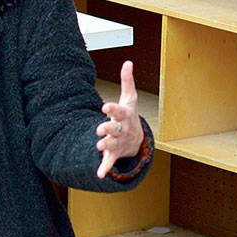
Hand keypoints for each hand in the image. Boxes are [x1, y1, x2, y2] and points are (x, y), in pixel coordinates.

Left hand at [95, 60, 142, 177]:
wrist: (137, 139)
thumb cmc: (129, 115)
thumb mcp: (129, 98)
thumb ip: (127, 81)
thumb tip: (128, 62)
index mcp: (124, 116)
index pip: (118, 111)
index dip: (112, 109)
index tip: (104, 106)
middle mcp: (122, 130)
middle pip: (115, 129)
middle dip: (108, 129)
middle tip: (100, 129)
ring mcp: (119, 143)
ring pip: (112, 145)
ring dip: (106, 146)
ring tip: (98, 145)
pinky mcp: (114, 154)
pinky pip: (110, 162)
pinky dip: (105, 168)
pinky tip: (100, 174)